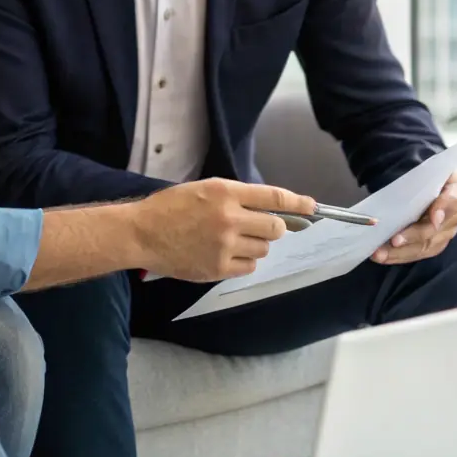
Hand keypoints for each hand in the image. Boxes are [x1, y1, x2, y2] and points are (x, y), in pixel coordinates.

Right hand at [134, 179, 315, 282]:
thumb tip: (269, 208)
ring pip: (263, 249)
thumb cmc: (171, 206)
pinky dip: (244, 262)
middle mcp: (229, 218)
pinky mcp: (218, 268)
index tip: (313, 207)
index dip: (297, 203)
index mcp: (225, 192)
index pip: (273, 197)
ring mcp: (225, 245)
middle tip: (260, 227)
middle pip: (275, 227)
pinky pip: (249, 267)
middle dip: (272, 227)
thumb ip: (235, 197)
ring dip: (255, 245)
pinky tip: (225, 254)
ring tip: (232, 241)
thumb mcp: (204, 189)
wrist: (143, 232)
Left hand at [372, 170, 456, 265]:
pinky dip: (398, 256)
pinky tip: (382, 256)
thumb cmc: (425, 173)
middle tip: (394, 240)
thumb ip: (423, 176)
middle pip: (435, 229)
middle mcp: (454, 215)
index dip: (443, 209)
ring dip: (401, 252)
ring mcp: (444, 232)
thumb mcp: (426, 167)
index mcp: (456, 188)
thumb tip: (424, 205)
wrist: (426, 181)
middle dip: (413, 236)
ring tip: (380, 253)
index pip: (453, 199)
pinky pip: (417, 253)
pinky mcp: (433, 244)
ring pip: (425, 246)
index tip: (434, 218)